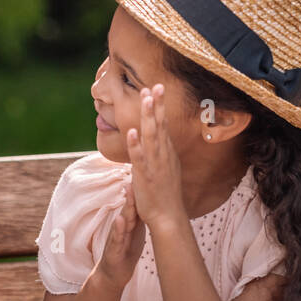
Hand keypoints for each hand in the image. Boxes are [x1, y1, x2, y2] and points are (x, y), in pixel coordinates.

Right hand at [92, 176, 139, 286]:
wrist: (112, 274)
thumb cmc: (126, 252)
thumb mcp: (136, 233)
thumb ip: (140, 217)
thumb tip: (151, 203)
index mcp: (130, 223)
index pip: (136, 204)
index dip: (141, 190)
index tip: (147, 173)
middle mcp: (122, 227)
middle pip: (129, 207)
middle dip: (133, 192)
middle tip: (136, 174)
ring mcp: (116, 237)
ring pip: (122, 219)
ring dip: (125, 206)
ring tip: (128, 192)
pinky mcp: (114, 250)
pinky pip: (117, 238)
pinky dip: (118, 229)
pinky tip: (120, 220)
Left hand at [125, 84, 187, 229]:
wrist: (168, 216)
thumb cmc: (164, 193)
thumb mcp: (165, 167)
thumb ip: (161, 152)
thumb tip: (158, 139)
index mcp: (166, 152)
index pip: (163, 124)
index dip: (159, 106)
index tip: (156, 87)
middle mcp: (163, 155)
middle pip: (159, 125)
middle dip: (156, 104)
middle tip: (155, 84)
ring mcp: (155, 164)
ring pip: (151, 136)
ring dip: (148, 117)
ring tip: (146, 99)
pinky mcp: (146, 176)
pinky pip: (140, 158)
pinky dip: (136, 144)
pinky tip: (132, 132)